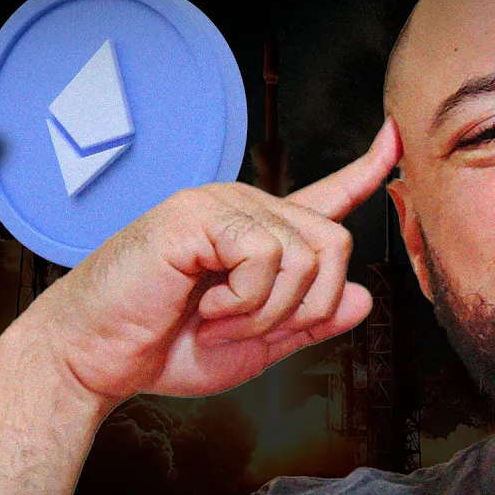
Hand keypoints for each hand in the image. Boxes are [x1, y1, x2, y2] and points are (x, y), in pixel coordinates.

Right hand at [32, 119, 400, 412]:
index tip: (397, 138)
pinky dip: (244, 301)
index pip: (325, 195)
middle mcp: (245, 208)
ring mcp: (221, 205)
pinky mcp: (199, 215)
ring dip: (267, 312)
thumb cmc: (163, 347)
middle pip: (335, 245)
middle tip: (242, 329)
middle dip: (304, 308)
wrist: (97, 356)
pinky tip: (204, 305)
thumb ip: (308, 323)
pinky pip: (267, 257)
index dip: (366, 169)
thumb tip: (364, 298)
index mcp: (260, 234)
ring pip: (307, 256)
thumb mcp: (253, 345)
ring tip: (217, 319)